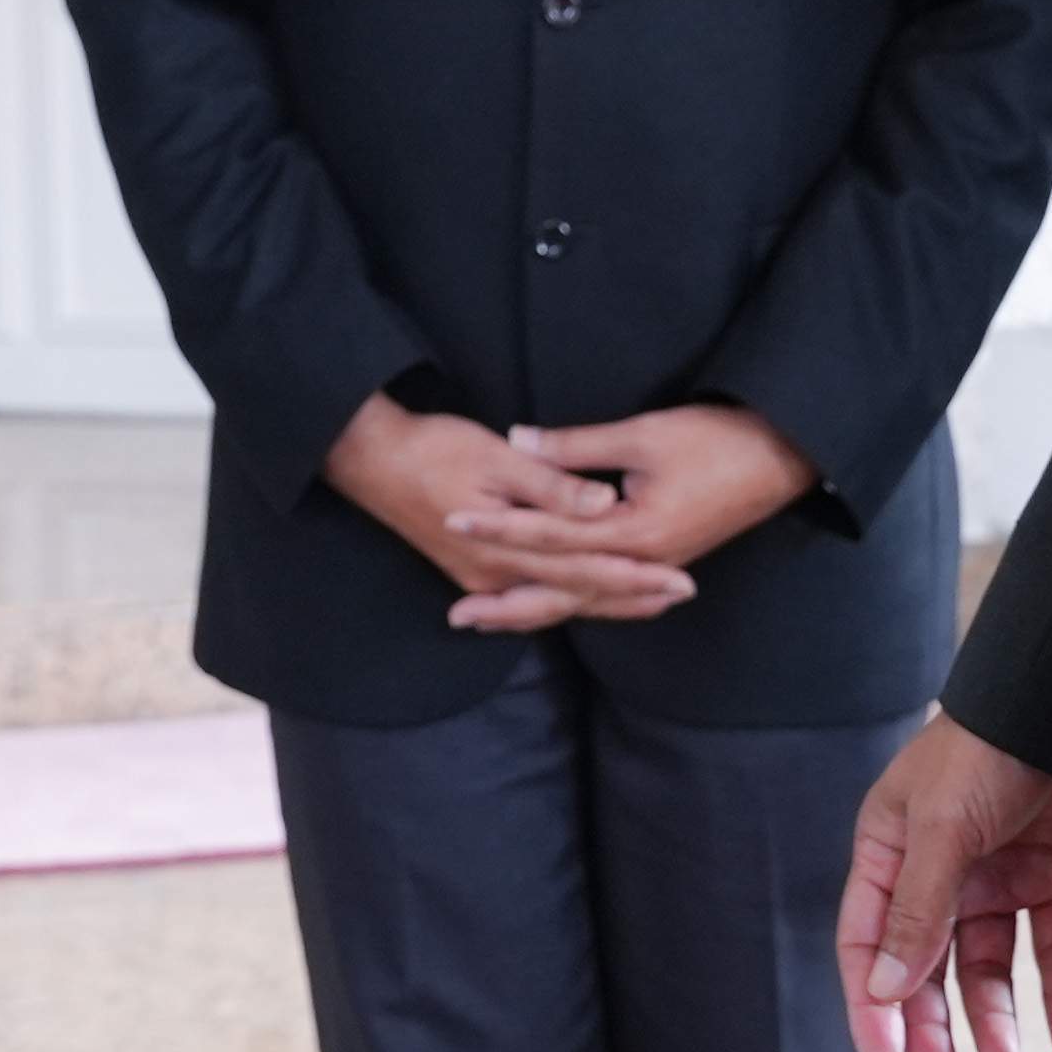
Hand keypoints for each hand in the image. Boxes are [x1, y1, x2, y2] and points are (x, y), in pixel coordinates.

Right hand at [324, 395, 695, 629]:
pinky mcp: (471, 570)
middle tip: (680, 595)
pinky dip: (562, 599)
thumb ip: (552, 487)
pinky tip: (580, 599)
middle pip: (576, 595)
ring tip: (646, 601)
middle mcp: (497, 576)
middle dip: (631, 597)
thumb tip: (605, 506)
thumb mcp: (497, 457)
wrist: (370, 461)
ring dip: (601, 603)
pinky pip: (529, 596)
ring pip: (554, 601)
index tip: (681, 580)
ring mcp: (481, 578)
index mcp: (509, 549)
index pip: (588, 571)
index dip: (637, 576)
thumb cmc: (433, 448)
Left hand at [426, 404, 820, 629]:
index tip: (454, 524)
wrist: (785, 457)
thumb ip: (577, 447)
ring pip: (587, 600)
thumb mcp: (643, 435)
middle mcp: (642, 563)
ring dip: (539, 610)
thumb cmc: (717, 440)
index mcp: (633, 533)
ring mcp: (656, 568)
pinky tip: (560, 607)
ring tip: (492, 620)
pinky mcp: (665, 562)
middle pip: (563, 591)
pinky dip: (580, 603)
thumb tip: (517, 441)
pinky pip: (612, 595)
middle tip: (458, 615)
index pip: (551, 536)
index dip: (500, 529)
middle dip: (509, 603)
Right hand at [836, 710, 1051, 1051]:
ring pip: (991, 964)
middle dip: (934, 1024)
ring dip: (996, 1015)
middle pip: (928, 965)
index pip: (869, 942)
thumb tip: (885, 992)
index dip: (874, 1005)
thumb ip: (918, 911)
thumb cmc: (989, 746)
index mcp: (892, 849)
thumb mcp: (940, 827)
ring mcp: (1001, 874)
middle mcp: (942, 868)